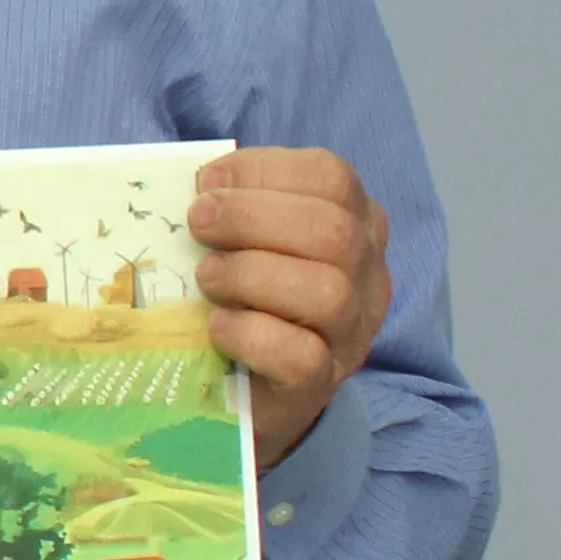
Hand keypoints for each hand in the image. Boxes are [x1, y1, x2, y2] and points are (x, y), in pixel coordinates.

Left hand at [192, 147, 391, 469]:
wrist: (246, 389)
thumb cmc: (242, 295)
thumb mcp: (245, 239)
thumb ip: (230, 206)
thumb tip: (193, 183)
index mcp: (355, 224)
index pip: (333, 177)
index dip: (266, 170)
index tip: (207, 182)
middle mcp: (367, 277)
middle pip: (334, 231)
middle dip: (252, 217)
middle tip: (198, 224)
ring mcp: (351, 334)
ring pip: (328, 292)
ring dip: (252, 274)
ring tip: (206, 277)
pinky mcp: (321, 384)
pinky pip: (301, 355)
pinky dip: (250, 334)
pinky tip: (217, 326)